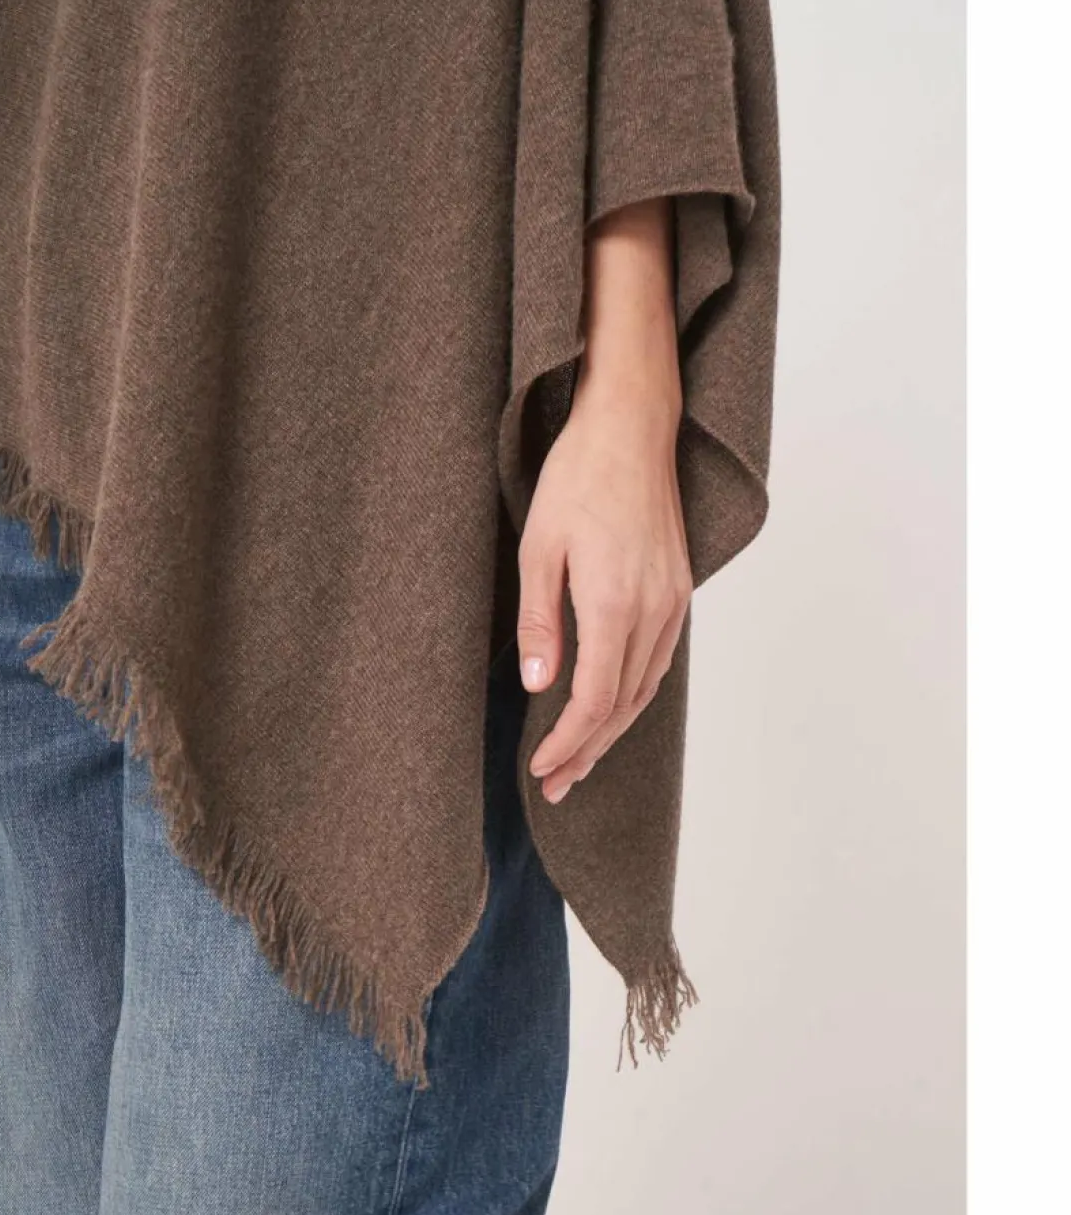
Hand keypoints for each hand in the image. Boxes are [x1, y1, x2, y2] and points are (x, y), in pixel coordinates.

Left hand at [517, 197, 690, 802]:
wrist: (631, 428)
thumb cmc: (577, 478)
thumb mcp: (538, 546)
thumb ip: (540, 620)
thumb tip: (540, 685)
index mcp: (615, 603)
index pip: (593, 700)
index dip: (568, 743)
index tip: (541, 769)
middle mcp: (652, 610)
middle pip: (623, 705)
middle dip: (588, 751)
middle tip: (555, 786)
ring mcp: (672, 602)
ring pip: (645, 688)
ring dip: (612, 731)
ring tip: (580, 762)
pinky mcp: (677, 590)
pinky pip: (658, 662)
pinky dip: (633, 697)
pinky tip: (613, 709)